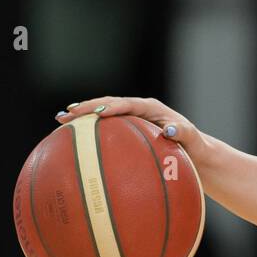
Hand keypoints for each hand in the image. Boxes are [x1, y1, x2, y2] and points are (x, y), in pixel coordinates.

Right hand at [54, 96, 210, 164]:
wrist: (194, 153)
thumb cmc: (194, 147)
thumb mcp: (193, 140)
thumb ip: (184, 133)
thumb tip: (170, 130)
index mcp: (152, 109)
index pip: (128, 104)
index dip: (112, 107)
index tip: (98, 113)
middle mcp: (139, 110)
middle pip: (109, 104)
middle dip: (88, 108)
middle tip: (68, 113)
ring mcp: (131, 119)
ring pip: (103, 114)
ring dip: (83, 116)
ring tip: (61, 119)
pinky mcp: (126, 130)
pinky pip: (105, 129)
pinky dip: (89, 131)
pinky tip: (71, 140)